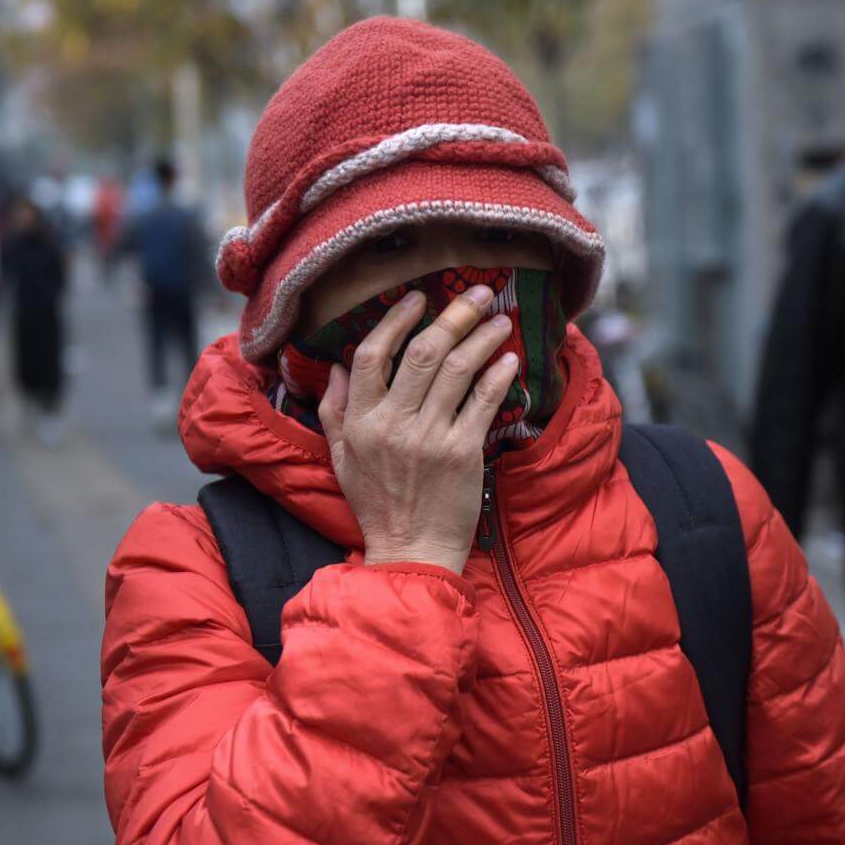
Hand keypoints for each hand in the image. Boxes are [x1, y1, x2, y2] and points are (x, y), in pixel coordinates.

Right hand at [318, 285, 517, 574]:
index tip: (418, 299)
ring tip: (500, 319)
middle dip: (454, 315)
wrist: (411, 551)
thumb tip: (337, 365)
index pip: (372, 356)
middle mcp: (392, 424)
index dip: (396, 321)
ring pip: (457, 370)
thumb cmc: (377, 505)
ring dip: (482, 337)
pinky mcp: (462, 453)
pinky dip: (498, 376)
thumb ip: (335, 410)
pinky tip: (510, 359)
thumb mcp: (341, 458)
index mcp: (359, 422)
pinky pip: (482, 402)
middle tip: (479, 293)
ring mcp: (429, 437)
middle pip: (423, 353)